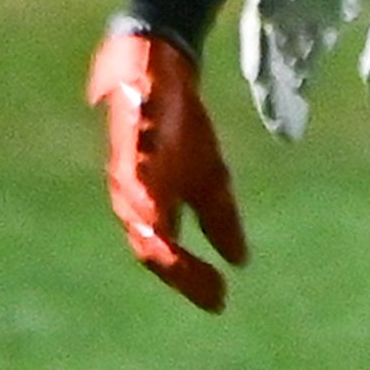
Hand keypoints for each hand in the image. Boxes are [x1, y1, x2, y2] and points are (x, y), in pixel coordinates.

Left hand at [87, 21, 246, 312]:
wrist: (161, 68)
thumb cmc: (178, 126)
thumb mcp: (209, 175)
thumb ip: (219, 218)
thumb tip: (239, 259)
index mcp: (149, 207)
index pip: (164, 254)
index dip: (190, 279)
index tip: (220, 301)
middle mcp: (132, 194)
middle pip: (148, 246)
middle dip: (179, 271)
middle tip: (213, 294)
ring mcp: (129, 166)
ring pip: (138, 217)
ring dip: (158, 243)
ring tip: (179, 265)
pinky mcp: (133, 136)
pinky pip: (138, 172)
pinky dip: (148, 197)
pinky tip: (162, 213)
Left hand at [238, 0, 369, 139]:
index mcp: (335, 0)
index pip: (304, 53)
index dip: (297, 90)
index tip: (294, 129)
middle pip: (281, 46)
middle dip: (280, 88)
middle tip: (284, 127)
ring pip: (269, 26)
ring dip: (268, 66)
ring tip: (274, 101)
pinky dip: (265, 31)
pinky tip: (266, 62)